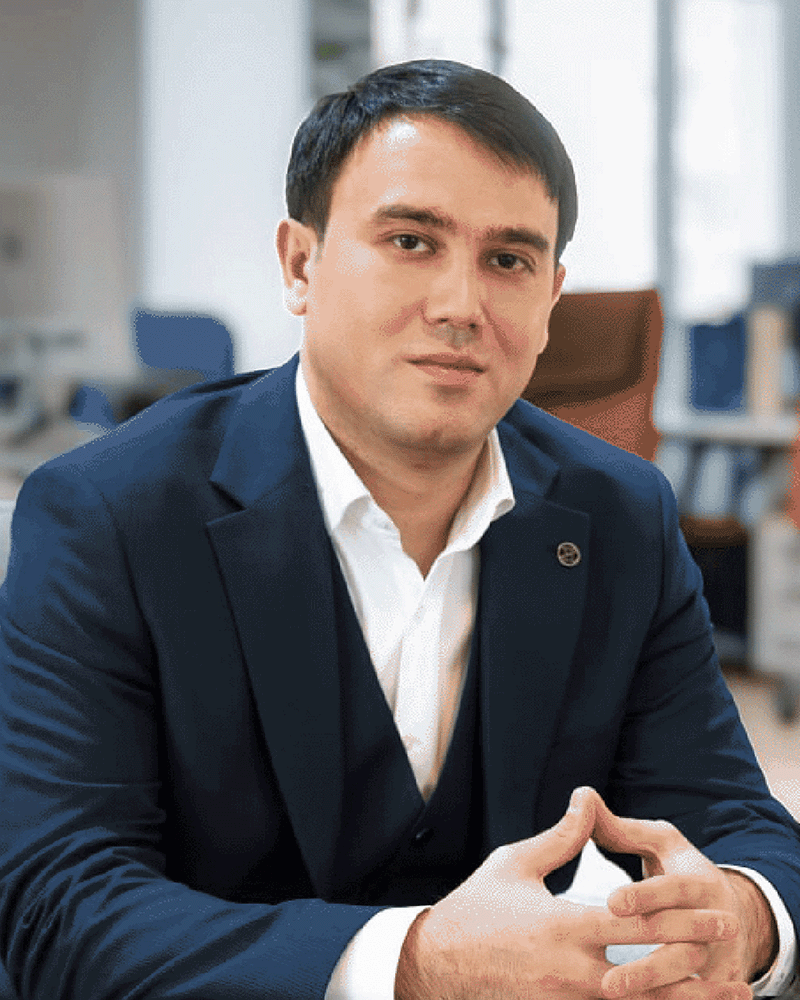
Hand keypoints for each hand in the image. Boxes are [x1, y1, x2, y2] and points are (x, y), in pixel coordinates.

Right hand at [395, 788, 739, 999]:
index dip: (681, 918)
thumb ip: (561, 836)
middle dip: (695, 963)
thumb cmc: (477, 907)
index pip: (636, 924)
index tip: (716, 911)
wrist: (436, 963)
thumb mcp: (516, 862)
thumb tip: (587, 797)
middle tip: (734, 955)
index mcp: (563, 925)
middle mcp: (570, 970)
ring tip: (720, 997)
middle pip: (649, 973)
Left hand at [591, 790, 775, 997]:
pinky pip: (690, 999)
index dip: (644, 896)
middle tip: (606, 977)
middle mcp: (714, 923)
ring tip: (610, 994)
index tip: (612, 902)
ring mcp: (716, 959)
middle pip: (682, 946)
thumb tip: (583, 795)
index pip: (671, 890)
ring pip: (686, 980)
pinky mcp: (713, 985)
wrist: (733, 915)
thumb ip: (622, 828)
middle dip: (646, 963)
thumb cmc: (679, 871)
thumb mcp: (660, 843)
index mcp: (698, 883)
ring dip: (653, 990)